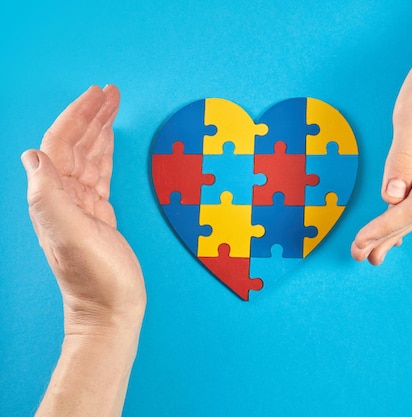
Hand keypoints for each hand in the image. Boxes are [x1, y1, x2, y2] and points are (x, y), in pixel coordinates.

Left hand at [21, 85, 145, 333]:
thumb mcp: (69, 235)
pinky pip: (101, 174)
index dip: (77, 117)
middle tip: (111, 93)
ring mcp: (82, 205)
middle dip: (92, 116)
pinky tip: (110, 142)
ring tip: (113, 106)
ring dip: (100, 129)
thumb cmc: (93, 278)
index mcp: (53, 197)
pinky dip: (106, 154)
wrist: (110, 309)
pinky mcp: (100, 214)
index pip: (61, 145)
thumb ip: (48, 194)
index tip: (96, 94)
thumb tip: (33, 155)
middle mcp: (64, 197)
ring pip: (89, 156)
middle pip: (76, 145)